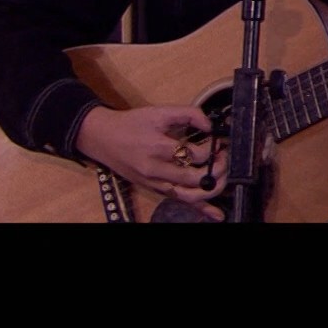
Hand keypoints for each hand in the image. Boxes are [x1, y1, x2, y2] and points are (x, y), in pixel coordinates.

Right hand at [75, 104, 228, 218]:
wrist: (102, 138)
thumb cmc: (131, 124)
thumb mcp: (159, 112)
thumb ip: (188, 114)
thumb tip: (210, 124)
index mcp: (159, 148)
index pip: (195, 154)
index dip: (213, 149)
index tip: (220, 142)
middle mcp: (157, 170)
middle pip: (195, 179)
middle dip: (216, 170)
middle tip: (224, 159)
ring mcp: (155, 183)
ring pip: (188, 196)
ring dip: (211, 190)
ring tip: (223, 178)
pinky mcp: (154, 189)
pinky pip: (179, 201)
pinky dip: (199, 209)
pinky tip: (216, 214)